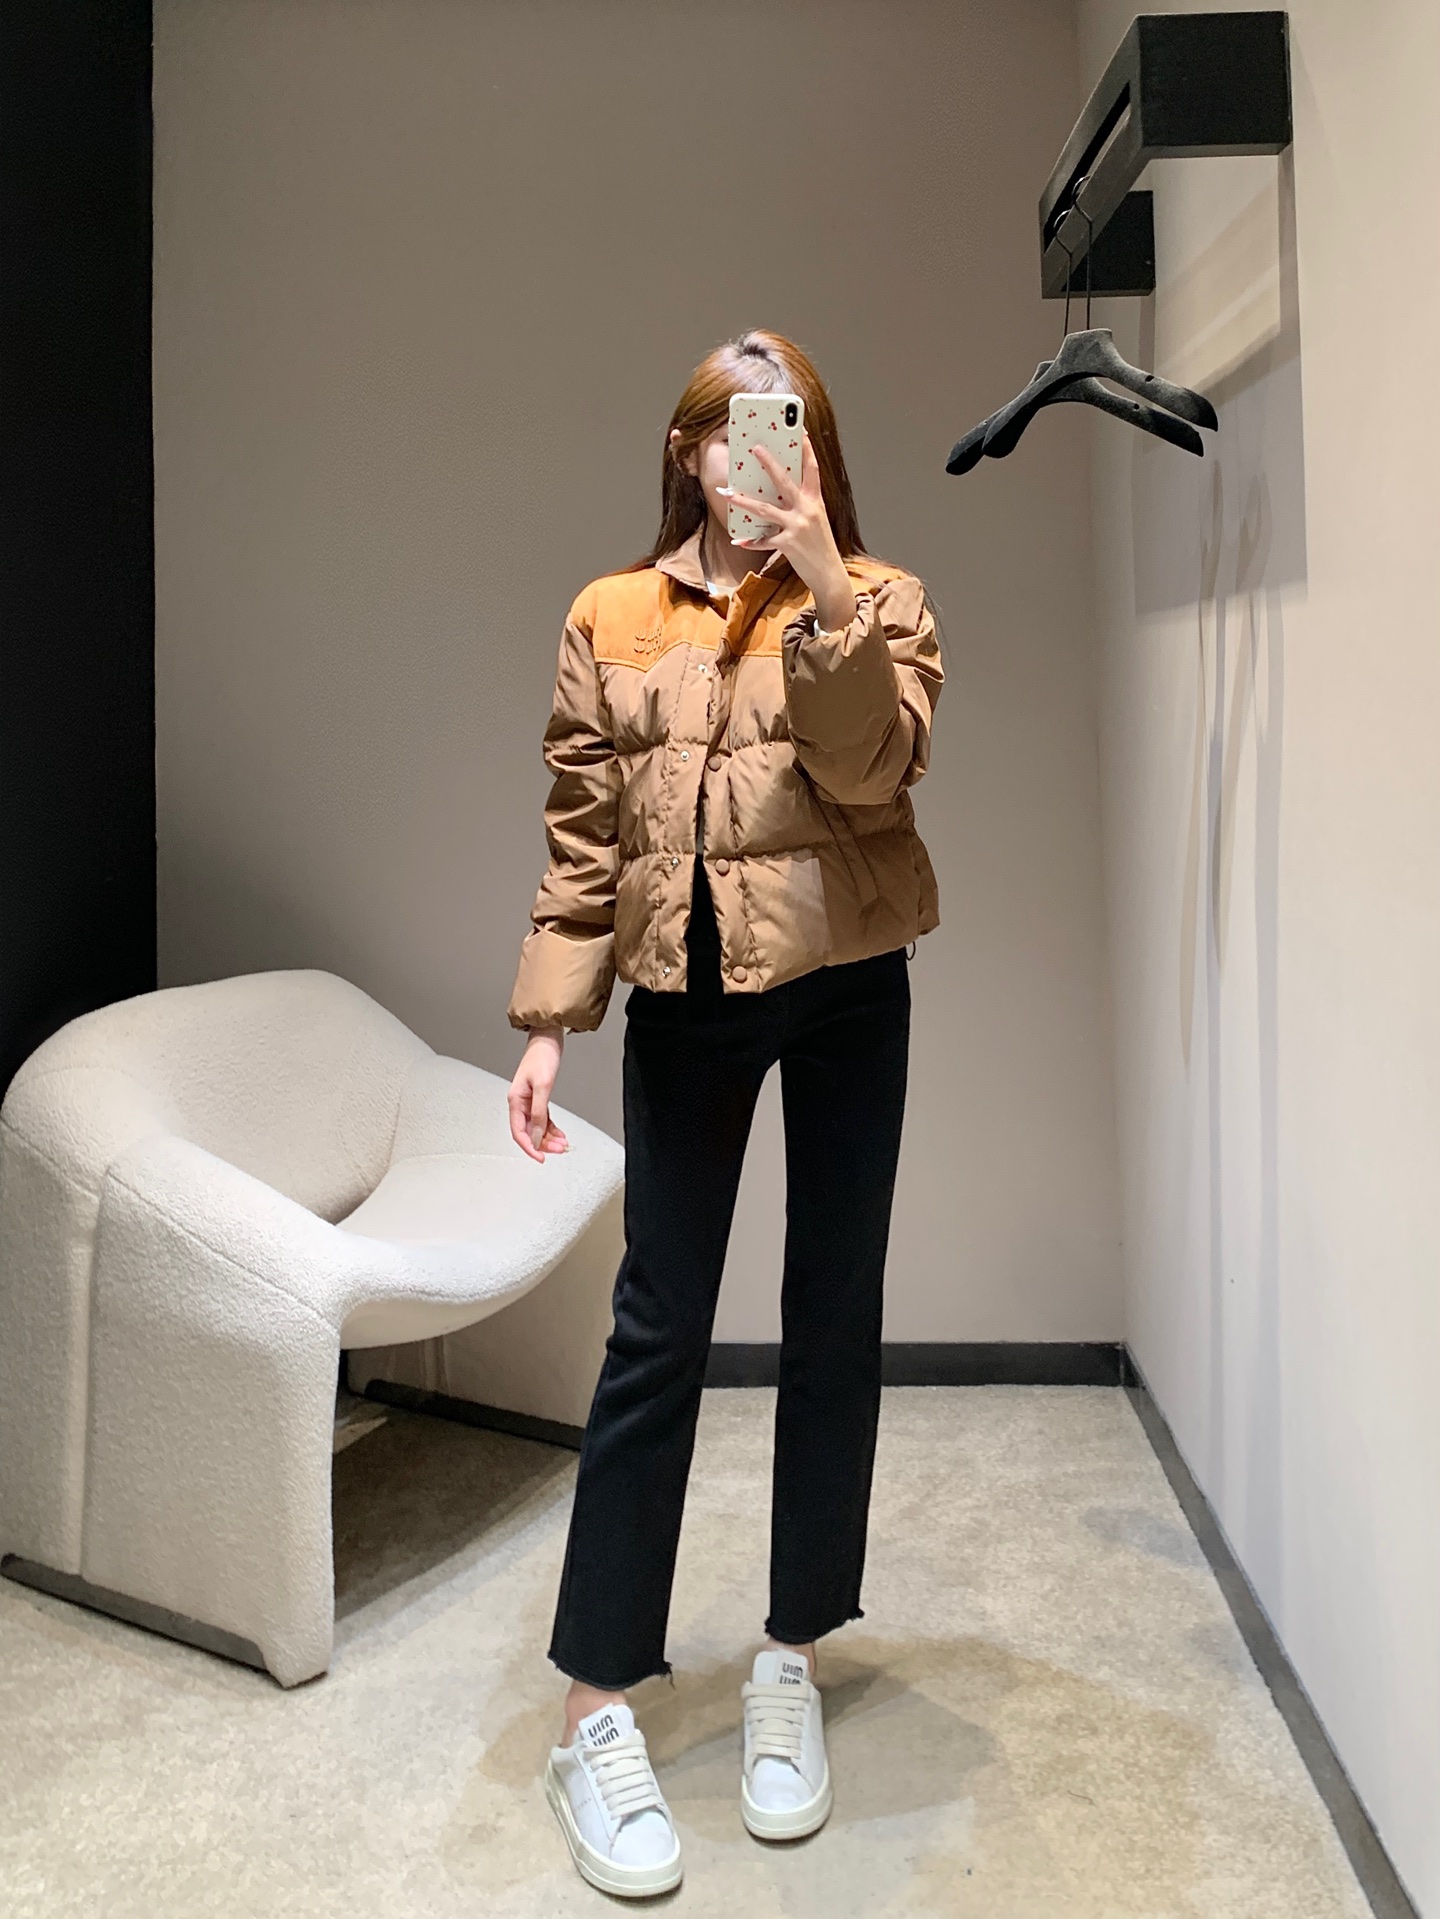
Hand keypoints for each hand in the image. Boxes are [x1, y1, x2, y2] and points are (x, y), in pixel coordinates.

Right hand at [508, 1024, 569, 1163]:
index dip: (529, 1148)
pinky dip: (551, 1128)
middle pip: (528, 1132)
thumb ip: (539, 1113)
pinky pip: (542, 1119)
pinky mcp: (537, 1097)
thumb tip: (535, 1135)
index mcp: (515, 1100)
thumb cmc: (542, 1057)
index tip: (540, 1158)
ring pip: (536, 1127)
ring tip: (562, 1144)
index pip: (519, 1132)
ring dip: (548, 1137)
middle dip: (543, 1143)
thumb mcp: (543, 1086)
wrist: (548, 1039)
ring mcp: (528, 1101)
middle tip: (559, 1150)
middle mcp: (519, 1102)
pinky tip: (559, 1134)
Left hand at [721, 431, 857, 631]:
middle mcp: (808, 510)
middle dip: (769, 463)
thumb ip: (802, 506)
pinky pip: (763, 541)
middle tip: (755, 448)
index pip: (812, 470)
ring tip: (727, 493)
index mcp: (816, 502)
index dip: (807, 450)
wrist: (830, 575)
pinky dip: (750, 541)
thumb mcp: (817, 521)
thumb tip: (781, 495)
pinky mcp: (788, 544)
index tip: (800, 432)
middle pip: (785, 481)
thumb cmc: (821, 547)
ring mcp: (797, 527)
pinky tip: (737, 540)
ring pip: (765, 509)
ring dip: (744, 501)